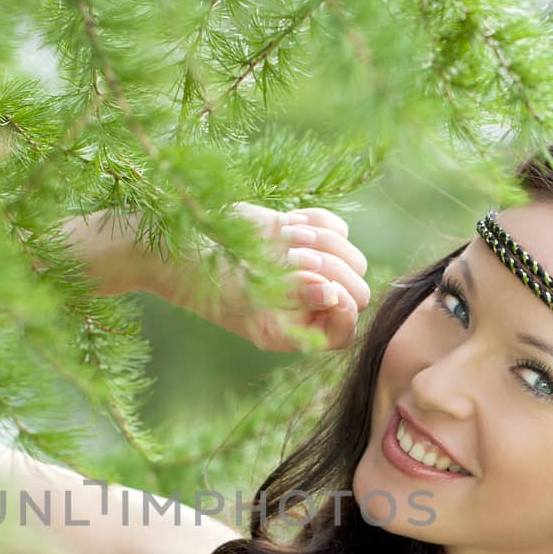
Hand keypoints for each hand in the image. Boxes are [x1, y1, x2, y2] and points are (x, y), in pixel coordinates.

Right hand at [211, 202, 371, 351]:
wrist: (195, 249)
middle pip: (357, 291)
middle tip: (294, 257)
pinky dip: (318, 222)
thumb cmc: (216, 285)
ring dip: (324, 242)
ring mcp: (317, 270)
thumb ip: (291, 302)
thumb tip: (330, 293)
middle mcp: (314, 304)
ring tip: (286, 236)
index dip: (343, 310)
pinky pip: (339, 228)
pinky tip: (285, 224)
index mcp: (301, 330)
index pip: (345, 331)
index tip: (324, 288)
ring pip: (352, 258)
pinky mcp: (313, 237)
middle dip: (332, 271)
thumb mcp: (250, 301)